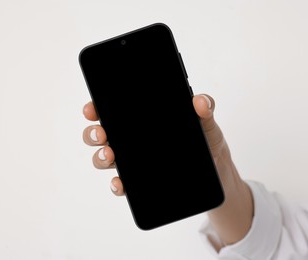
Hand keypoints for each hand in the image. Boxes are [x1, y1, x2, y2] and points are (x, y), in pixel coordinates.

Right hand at [82, 94, 228, 194]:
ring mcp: (133, 161)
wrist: (216, 170)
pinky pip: (121, 183)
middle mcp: (131, 139)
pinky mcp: (139, 182)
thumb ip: (204, 110)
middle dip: (93, 133)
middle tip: (101, 134)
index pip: (112, 110)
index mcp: (141, 120)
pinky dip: (117, 185)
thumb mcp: (206, 123)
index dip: (96, 108)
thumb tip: (199, 101)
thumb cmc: (206, 141)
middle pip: (101, 134)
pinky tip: (120, 183)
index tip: (92, 109)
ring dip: (100, 157)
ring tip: (109, 156)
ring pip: (105, 158)